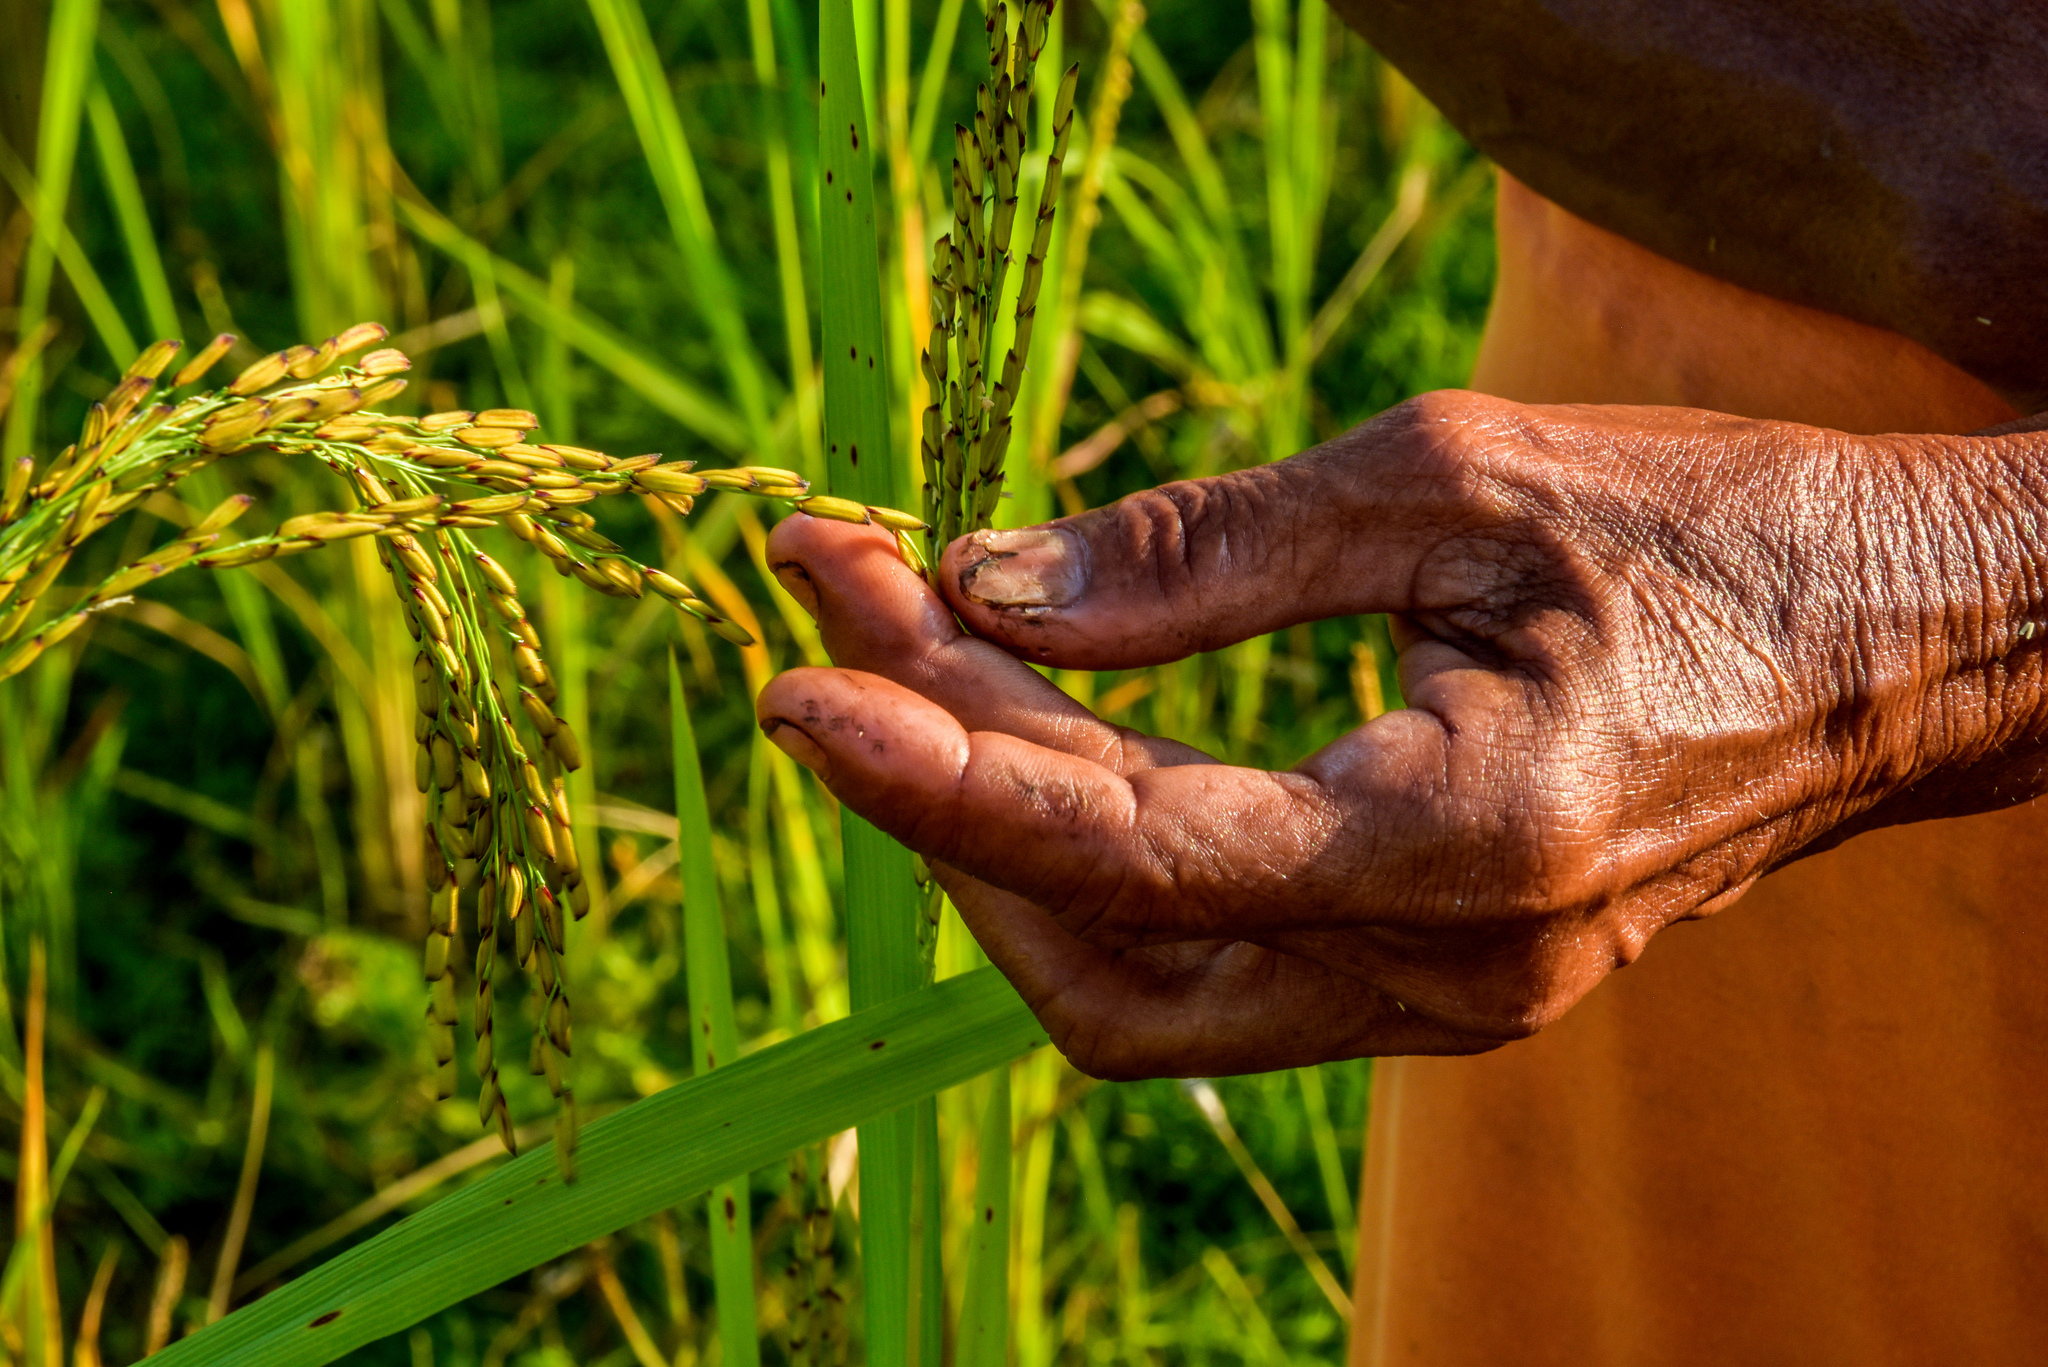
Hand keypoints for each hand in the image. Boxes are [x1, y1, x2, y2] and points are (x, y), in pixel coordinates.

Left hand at [756, 391, 2047, 1077]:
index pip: (1131, 857)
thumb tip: (990, 586)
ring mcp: (1444, 999)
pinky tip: (1037, 724)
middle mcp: (1449, 975)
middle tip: (848, 607)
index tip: (803, 657)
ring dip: (1005, 832)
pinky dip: (1101, 852)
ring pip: (1140, 986)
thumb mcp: (1460, 479)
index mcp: (1472, 846)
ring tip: (912, 655)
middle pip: (1100, 958)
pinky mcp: (1434, 975)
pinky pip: (1214, 953)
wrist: (1915, 641)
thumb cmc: (1721, 533)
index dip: (938, 769)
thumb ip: (1211, 550)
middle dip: (945, 787)